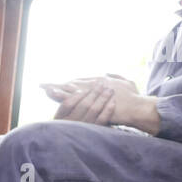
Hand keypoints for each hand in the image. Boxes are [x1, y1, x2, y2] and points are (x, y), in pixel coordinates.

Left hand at [40, 75, 158, 133]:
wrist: (137, 107)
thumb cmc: (134, 97)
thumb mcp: (128, 83)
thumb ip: (117, 77)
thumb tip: (107, 74)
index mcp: (101, 81)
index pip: (82, 82)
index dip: (70, 83)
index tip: (61, 83)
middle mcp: (94, 84)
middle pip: (72, 84)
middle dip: (59, 85)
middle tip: (44, 85)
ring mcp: (91, 93)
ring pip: (69, 89)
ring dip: (56, 89)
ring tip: (44, 88)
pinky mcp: (88, 102)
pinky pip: (71, 98)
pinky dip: (61, 95)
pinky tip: (51, 94)